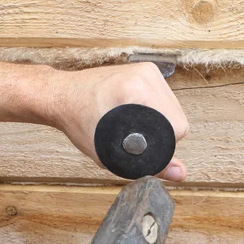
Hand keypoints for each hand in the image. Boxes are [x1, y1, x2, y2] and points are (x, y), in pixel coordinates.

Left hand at [51, 63, 188, 181]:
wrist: (62, 96)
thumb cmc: (78, 121)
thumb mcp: (110, 152)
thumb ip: (149, 165)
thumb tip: (180, 174)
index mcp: (136, 89)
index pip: (177, 125)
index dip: (164, 143)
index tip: (143, 147)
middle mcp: (145, 74)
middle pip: (176, 116)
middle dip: (162, 133)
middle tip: (135, 139)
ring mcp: (146, 69)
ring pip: (173, 106)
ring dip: (160, 121)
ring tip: (134, 126)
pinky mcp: (145, 69)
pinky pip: (164, 97)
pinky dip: (155, 109)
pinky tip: (137, 115)